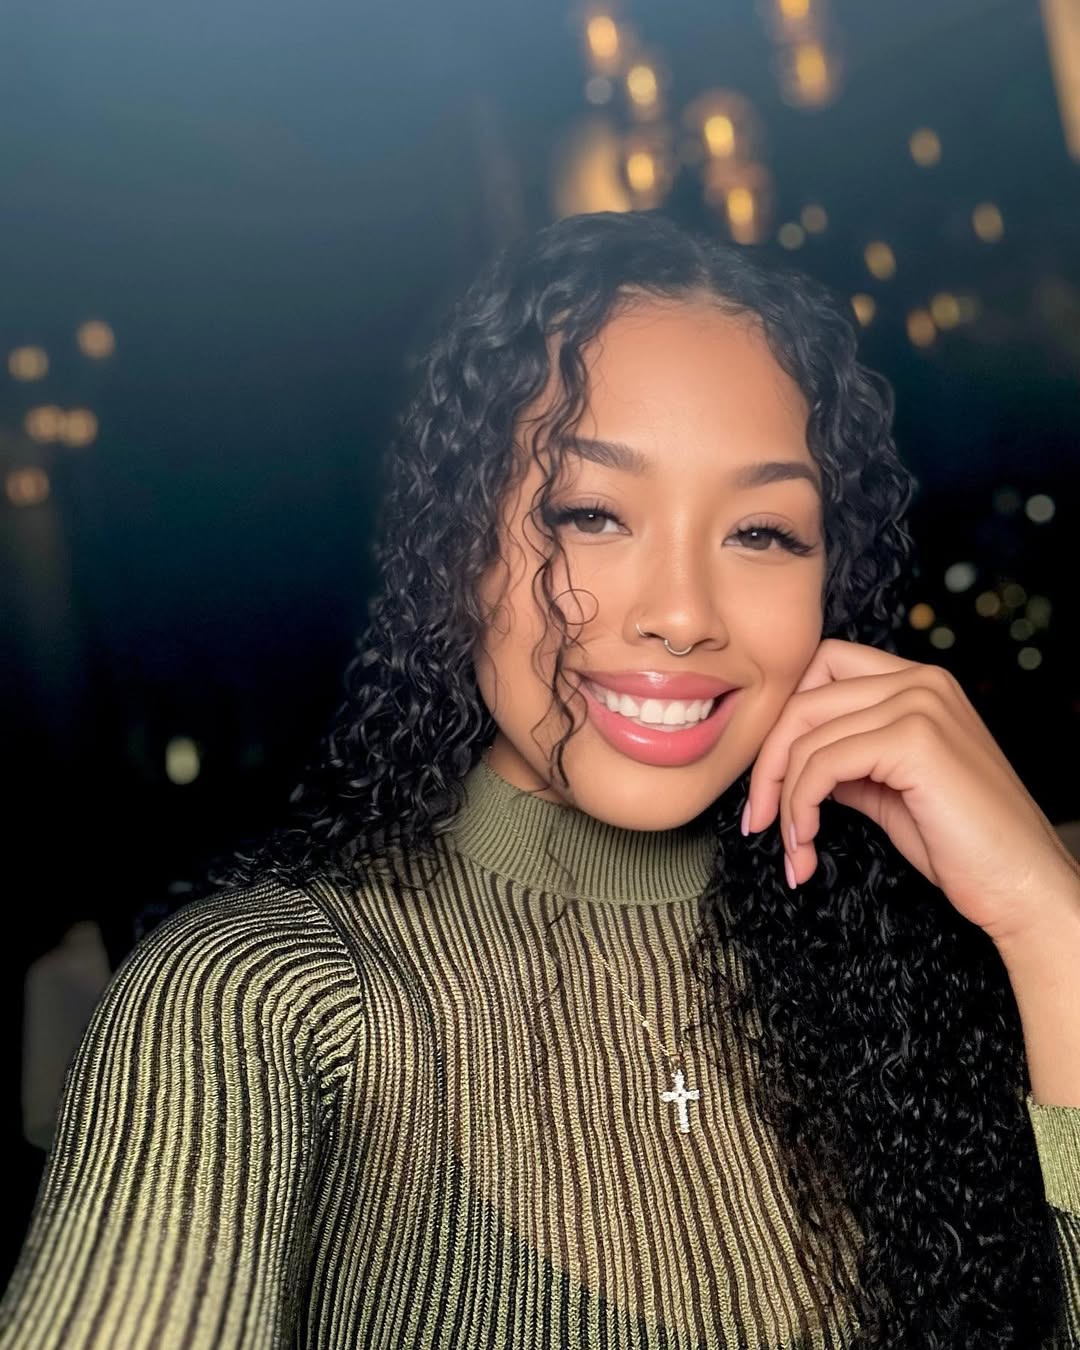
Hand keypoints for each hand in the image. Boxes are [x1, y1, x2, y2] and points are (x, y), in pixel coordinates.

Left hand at [744, 638, 1079, 952]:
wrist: (1021, 885)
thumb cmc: (960, 845)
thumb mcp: (888, 790)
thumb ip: (845, 761)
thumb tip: (790, 763)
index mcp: (917, 683)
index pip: (820, 669)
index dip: (783, 722)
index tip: (768, 780)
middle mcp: (919, 681)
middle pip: (802, 698)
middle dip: (767, 764)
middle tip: (757, 819)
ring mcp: (918, 705)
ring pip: (806, 736)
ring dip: (783, 801)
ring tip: (793, 848)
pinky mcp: (914, 740)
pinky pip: (822, 765)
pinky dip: (800, 809)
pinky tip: (806, 846)